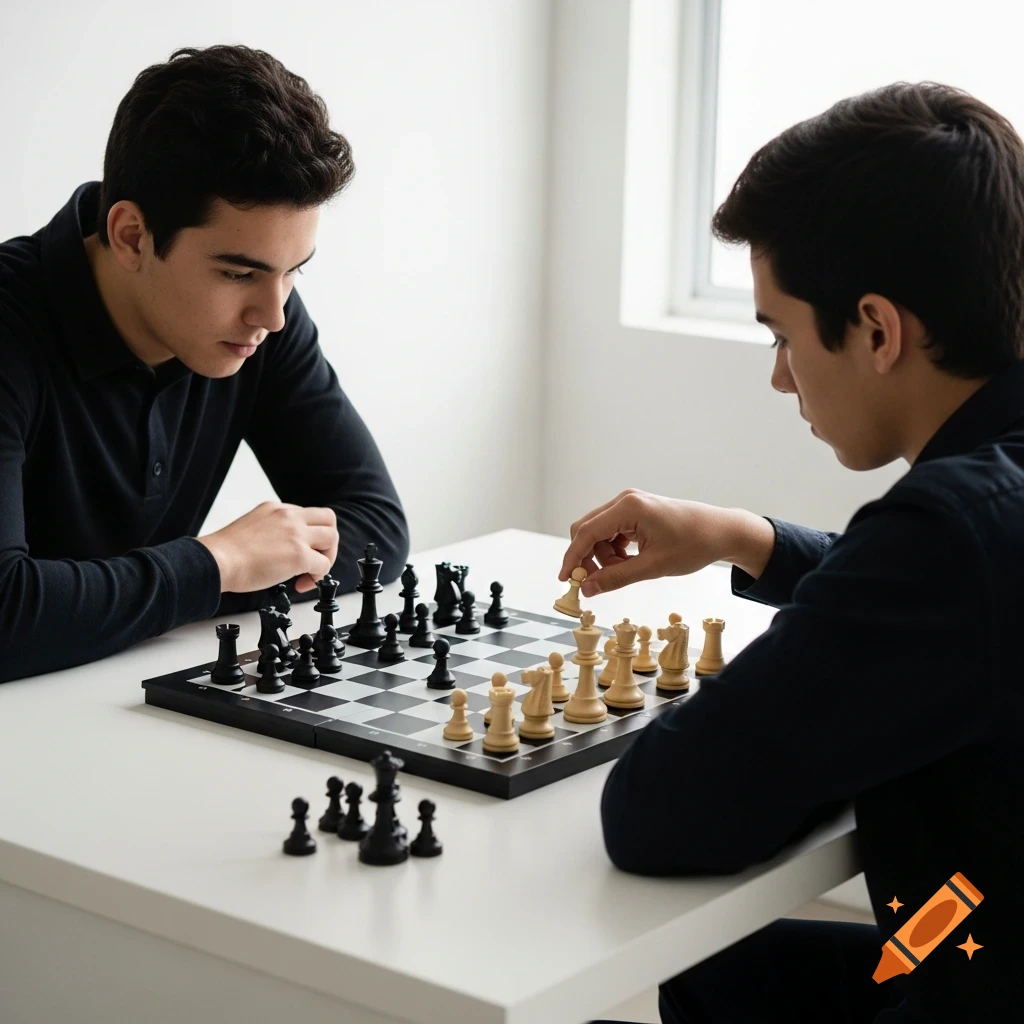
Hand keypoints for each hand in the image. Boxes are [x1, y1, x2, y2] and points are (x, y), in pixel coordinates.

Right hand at [197, 501, 338, 594]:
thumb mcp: (251, 527)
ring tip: (310, 573)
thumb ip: (271, 531)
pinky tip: (302, 584)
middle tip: (316, 559)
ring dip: (327, 557)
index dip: (308, 535)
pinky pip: (323, 564)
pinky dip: (318, 576)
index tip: (300, 550)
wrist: (216, 560)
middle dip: (327, 541)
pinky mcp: (299, 554)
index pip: (307, 515)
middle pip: (328, 519)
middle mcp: (288, 516)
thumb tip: (282, 549)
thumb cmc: (225, 553)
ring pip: (332, 537)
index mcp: (276, 509)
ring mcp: (296, 534)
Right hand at [558, 489, 774, 596]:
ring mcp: (630, 504)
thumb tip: (587, 589)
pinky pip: (612, 532)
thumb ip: (617, 578)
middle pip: (587, 530)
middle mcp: (625, 501)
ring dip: (604, 556)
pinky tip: (630, 562)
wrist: (721, 531)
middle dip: (588, 558)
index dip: (572, 558)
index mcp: (628, 508)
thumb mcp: (653, 567)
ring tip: (627, 571)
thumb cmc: (693, 545)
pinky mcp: (636, 511)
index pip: (586, 533)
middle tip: (595, 582)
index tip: (565, 581)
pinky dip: (614, 550)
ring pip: (599, 533)